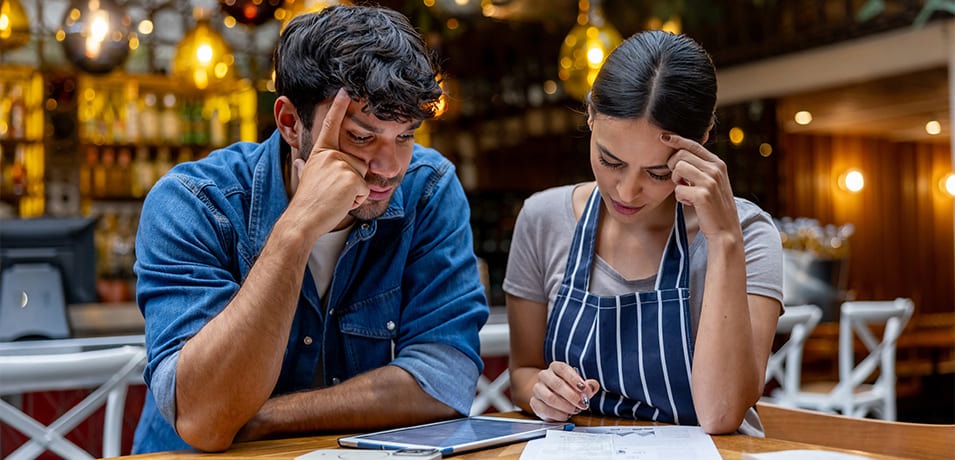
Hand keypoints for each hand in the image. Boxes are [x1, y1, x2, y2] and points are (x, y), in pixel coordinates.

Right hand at [289, 88, 369, 234]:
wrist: (303, 219)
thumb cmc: (307, 202)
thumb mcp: (307, 178)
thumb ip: (305, 167)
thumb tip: (298, 162)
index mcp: (321, 153)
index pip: (330, 126)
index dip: (338, 107)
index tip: (345, 89)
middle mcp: (331, 155)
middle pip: (359, 163)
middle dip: (353, 181)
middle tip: (333, 192)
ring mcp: (341, 165)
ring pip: (363, 178)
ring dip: (354, 192)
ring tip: (335, 197)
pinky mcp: (351, 178)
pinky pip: (364, 190)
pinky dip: (356, 200)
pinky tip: (340, 203)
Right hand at [529, 362, 599, 421]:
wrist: (549, 395)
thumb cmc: (567, 388)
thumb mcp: (580, 385)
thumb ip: (589, 386)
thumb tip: (592, 386)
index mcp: (555, 367)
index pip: (563, 369)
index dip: (574, 379)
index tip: (584, 388)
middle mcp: (544, 376)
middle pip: (556, 384)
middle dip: (572, 396)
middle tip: (582, 404)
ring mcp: (537, 389)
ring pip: (550, 398)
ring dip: (565, 406)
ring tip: (574, 410)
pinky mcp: (534, 402)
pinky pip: (545, 409)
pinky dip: (558, 414)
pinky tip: (566, 415)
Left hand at [661, 133, 740, 238]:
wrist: (725, 229)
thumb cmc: (713, 206)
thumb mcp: (712, 181)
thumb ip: (700, 167)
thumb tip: (679, 154)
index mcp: (718, 163)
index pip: (693, 144)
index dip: (676, 139)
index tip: (663, 137)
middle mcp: (716, 169)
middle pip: (681, 154)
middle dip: (673, 166)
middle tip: (679, 180)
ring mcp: (710, 181)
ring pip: (678, 168)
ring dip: (676, 181)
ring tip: (685, 191)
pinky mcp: (703, 194)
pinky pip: (678, 189)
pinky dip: (680, 197)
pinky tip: (689, 203)